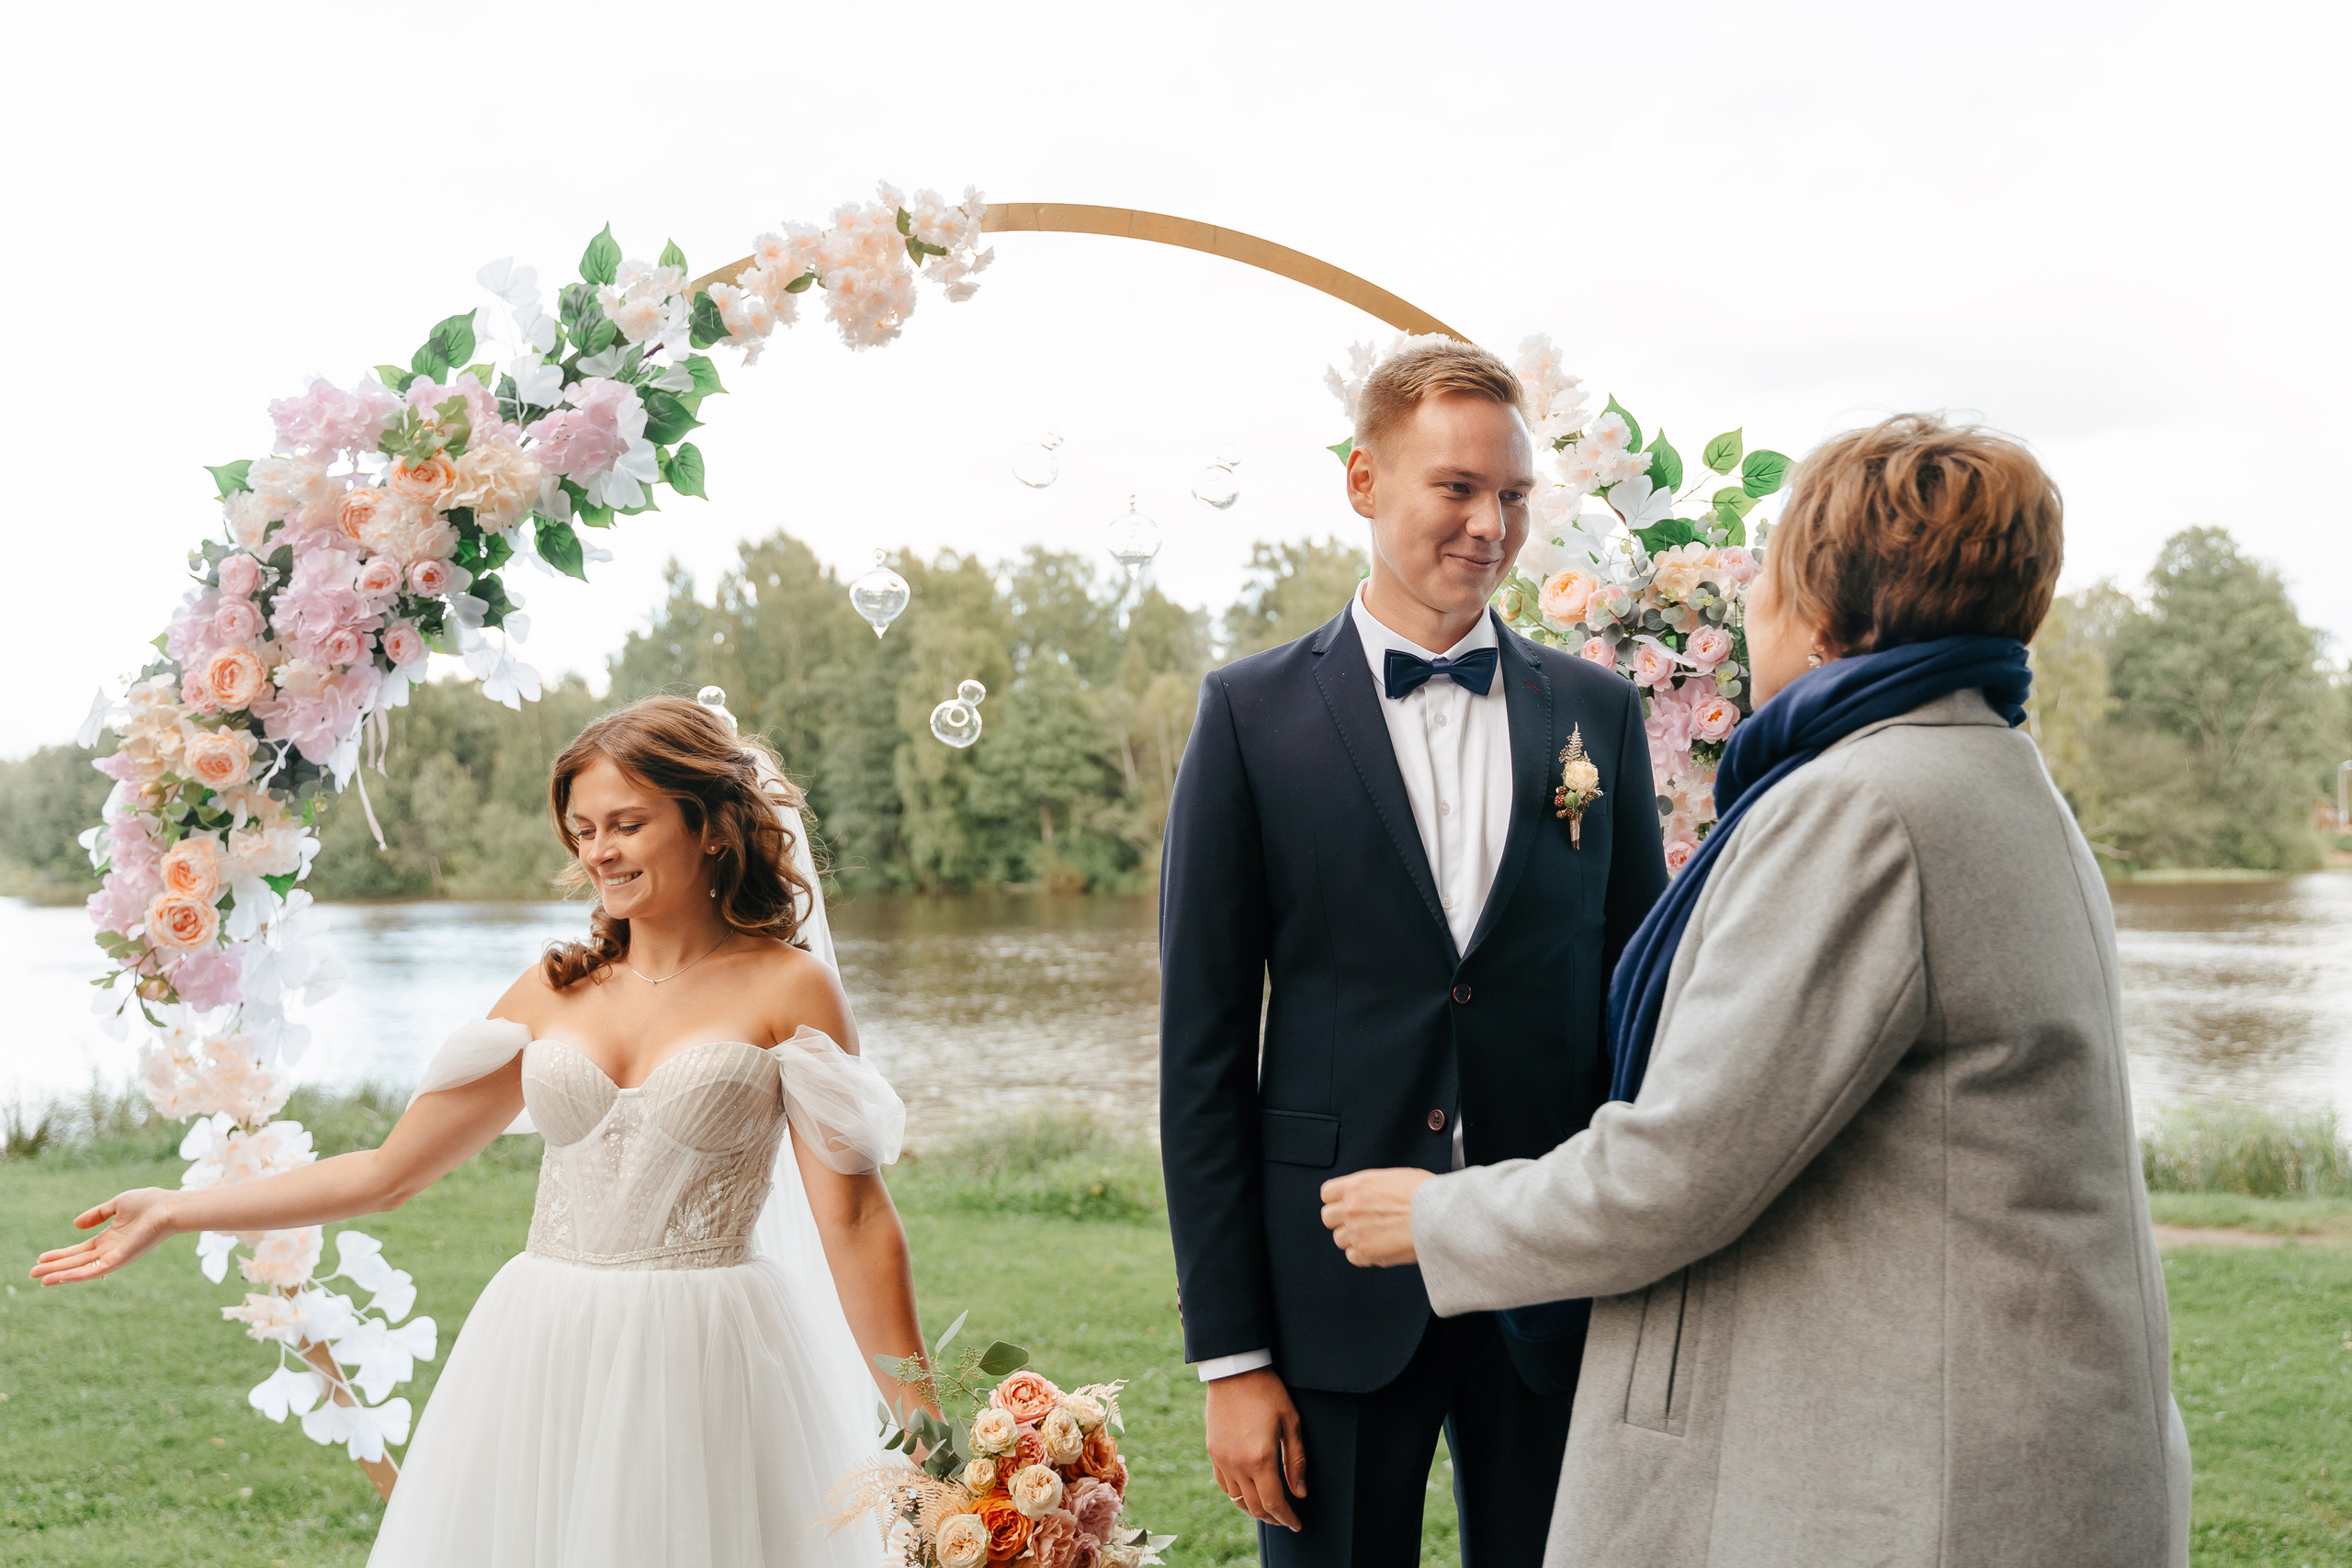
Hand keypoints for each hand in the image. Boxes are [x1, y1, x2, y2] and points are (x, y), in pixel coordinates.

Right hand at [29, 1188, 181, 1286]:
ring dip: (60, 1274)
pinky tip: (59, 1277)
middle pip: (77, 1262)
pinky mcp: (120, 1260)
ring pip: (82, 1269)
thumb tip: (75, 1225)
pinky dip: (76, 1275)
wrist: (169, 1207)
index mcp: (110, 1238)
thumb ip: (97, 1214)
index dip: (61, 1255)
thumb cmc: (150, 1203)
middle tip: (33, 1273)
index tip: (41, 1259)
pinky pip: (94, 1271)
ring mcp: (115, 1257)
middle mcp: (111, 1250)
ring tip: (40, 1279)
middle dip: (55, 1267)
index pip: (81, 1250)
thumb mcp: (117, 1205)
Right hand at [1204, 1366, 1305, 1531]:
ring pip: (1237, 1499)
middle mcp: (1238, 1464)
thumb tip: (1300, 1493)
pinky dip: (1237, 1495)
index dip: (1286, 1518)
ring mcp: (1222, 1459)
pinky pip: (1224, 1485)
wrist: (1235, 1370)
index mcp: (1260, 1459)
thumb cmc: (1268, 1393)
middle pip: (1255, 1507)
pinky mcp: (1213, 1452)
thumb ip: (1296, 1461)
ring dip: (1254, 1510)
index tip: (1297, 1524)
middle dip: (1273, 1518)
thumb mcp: (1290, 1423)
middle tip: (1286, 1520)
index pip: (1274, 1502)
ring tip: (1269, 1510)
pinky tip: (1248, 1494)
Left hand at [1320, 1167, 1432, 1266]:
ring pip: (1339, 1239)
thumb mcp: (1394, 1178)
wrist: (1441, 1217)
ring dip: (1353, 1238)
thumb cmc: (1426, 1195)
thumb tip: (1367, 1196)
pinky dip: (1363, 1255)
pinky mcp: (1367, 1252)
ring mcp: (1357, 1232)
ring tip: (1375, 1235)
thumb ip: (1371, 1188)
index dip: (1337, 1199)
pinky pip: (1352, 1257)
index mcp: (1357, 1185)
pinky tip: (1380, 1247)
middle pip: (1328, 1217)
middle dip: (1341, 1220)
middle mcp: (1351, 1208)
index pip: (1327, 1193)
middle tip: (1359, 1222)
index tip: (1345, 1204)